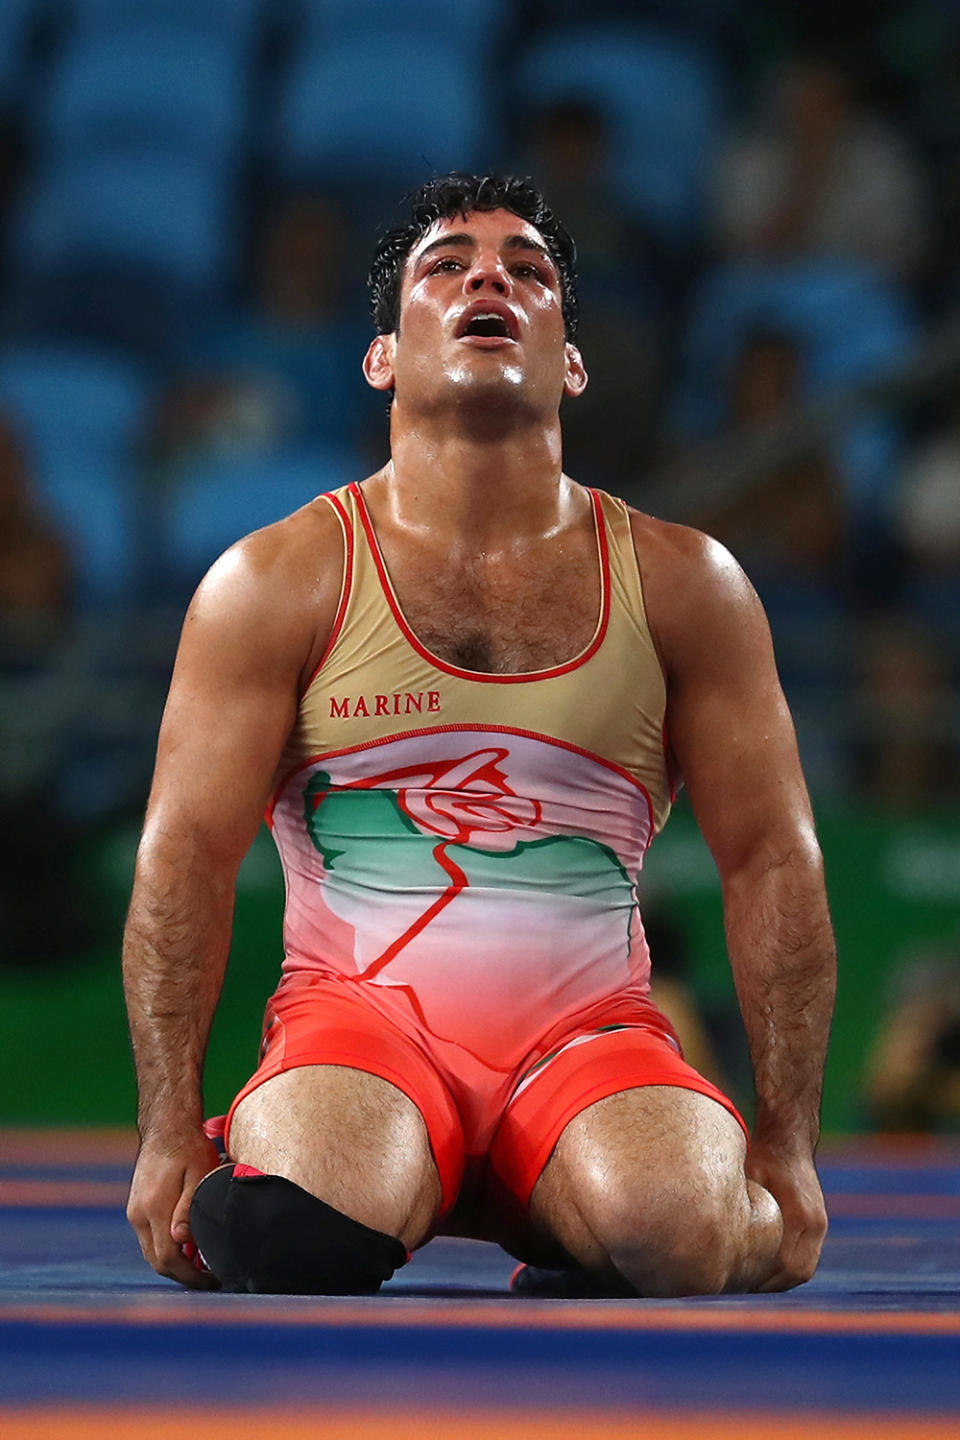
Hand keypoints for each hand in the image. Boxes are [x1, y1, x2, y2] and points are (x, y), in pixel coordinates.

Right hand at [127, 1129, 222, 1287]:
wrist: (166, 1126)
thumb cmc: (189, 1148)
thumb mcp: (199, 1174)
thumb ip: (189, 1208)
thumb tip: (182, 1241)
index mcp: (154, 1209)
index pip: (168, 1259)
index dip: (190, 1276)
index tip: (212, 1279)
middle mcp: (139, 1215)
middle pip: (157, 1261)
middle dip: (183, 1275)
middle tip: (210, 1277)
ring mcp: (134, 1211)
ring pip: (151, 1251)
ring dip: (174, 1262)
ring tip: (202, 1263)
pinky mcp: (136, 1206)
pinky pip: (149, 1237)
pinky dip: (165, 1247)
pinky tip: (186, 1244)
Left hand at [746, 1142, 826, 1291]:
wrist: (790, 1138)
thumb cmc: (764, 1156)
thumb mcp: (751, 1177)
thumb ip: (744, 1205)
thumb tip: (722, 1234)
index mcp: (800, 1215)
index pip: (785, 1264)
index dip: (762, 1278)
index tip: (738, 1281)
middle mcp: (814, 1224)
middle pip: (796, 1272)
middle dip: (770, 1285)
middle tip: (741, 1287)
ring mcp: (820, 1225)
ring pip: (803, 1269)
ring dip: (780, 1279)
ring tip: (752, 1282)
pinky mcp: (818, 1223)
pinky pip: (807, 1258)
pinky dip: (788, 1269)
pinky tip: (766, 1267)